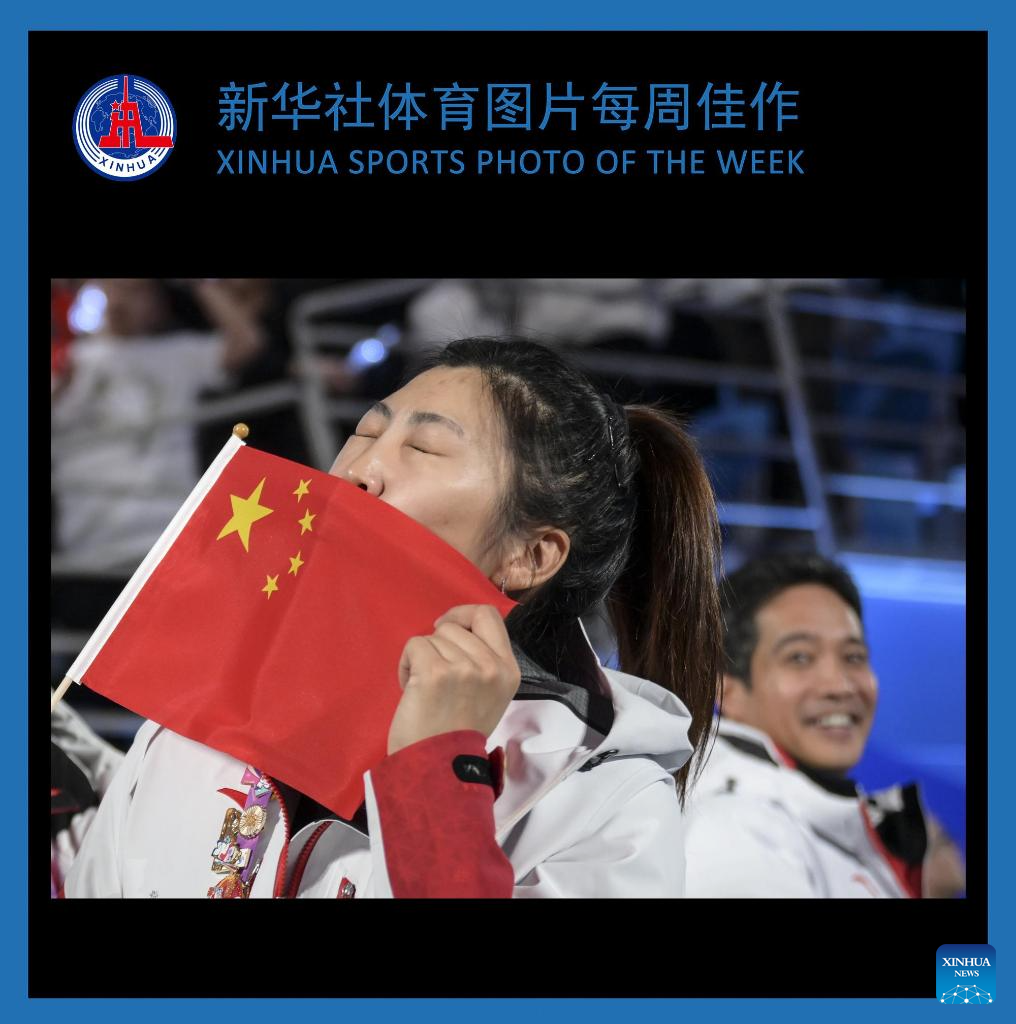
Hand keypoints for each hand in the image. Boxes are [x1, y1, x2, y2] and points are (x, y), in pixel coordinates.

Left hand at [387, 605, 521, 755]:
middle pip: (454, 626)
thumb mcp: (488, 695)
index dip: (463, 615)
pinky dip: (406, 665)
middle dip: (438, 646)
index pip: (489, 615)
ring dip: (422, 658)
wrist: (437, 768)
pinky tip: (411, 689)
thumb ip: (483, 662)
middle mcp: (491, 666)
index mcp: (508, 670)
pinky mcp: (435, 672)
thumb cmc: (457, 734)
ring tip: (425, 689)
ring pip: (432, 637)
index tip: (446, 628)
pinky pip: (414, 645)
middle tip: (435, 677)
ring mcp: (464, 668)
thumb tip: (457, 629)